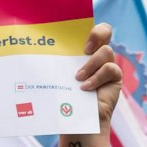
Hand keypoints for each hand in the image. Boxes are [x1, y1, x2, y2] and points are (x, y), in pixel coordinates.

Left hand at [61, 23, 121, 146]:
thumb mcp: (57, 74)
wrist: (75, 119)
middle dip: (96, 35)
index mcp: (83, 49)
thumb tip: (30, 46)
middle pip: (106, 30)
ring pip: (106, 51)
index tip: (77, 39)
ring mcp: (108, 65)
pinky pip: (110, 69)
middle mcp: (97, 54)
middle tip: (84, 50)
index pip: (90, 27)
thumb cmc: (62, 96)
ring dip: (91, 65)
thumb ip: (55, 60)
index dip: (88, 27)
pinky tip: (85, 88)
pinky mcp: (115, 78)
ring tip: (78, 78)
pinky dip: (96, 78)